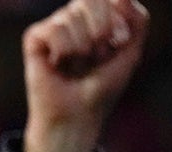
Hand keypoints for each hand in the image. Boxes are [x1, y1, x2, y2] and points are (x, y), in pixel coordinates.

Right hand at [21, 0, 148, 151]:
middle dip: (99, 31)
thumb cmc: (101, 87)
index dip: (115, 22)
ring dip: (80, 48)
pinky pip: (53, 29)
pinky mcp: (33, 39)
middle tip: (95, 56)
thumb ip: (138, 20)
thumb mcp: (131, 51)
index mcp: (95, 17)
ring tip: (75, 66)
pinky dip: (63, 51)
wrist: (77, 114)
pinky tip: (57, 64)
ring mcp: (53, 27)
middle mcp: (73, 18)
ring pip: (70, 16)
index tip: (114, 47)